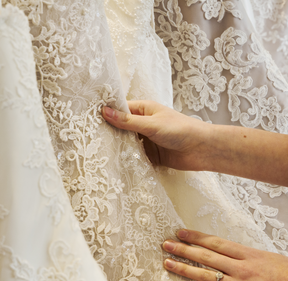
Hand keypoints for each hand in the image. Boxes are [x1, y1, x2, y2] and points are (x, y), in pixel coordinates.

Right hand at [102, 100, 287, 186]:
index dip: (105, 113)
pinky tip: (111, 165)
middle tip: (86, 138)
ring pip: (125, 144)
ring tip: (94, 153)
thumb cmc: (180, 130)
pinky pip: (133, 158)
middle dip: (107, 133)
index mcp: (144, 110)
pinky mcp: (149, 156)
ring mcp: (145, 141)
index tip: (87, 118)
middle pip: (120, 128)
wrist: (202, 151)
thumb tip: (105, 112)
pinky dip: (125, 160)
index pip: (120, 109)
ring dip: (115, 148)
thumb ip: (128, 121)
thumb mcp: (151, 124)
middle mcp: (143, 124)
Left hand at [162, 229, 287, 280]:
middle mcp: (242, 270)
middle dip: (184, 250)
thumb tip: (232, 254)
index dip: (196, 237)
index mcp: (250, 255)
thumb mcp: (272, 258)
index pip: (216, 243)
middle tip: (166, 245)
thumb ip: (249, 256)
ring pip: (206, 277)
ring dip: (185, 270)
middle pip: (206, 257)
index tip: (180, 232)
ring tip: (168, 264)